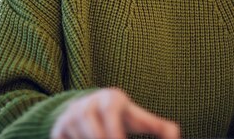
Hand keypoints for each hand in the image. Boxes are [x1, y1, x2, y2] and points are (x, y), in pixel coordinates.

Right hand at [51, 88, 179, 138]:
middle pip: (96, 134)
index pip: (111, 118)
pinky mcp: (58, 129)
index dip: (116, 135)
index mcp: (110, 99)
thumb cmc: (120, 117)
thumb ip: (161, 128)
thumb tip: (175, 135)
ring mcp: (70, 116)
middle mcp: (87, 104)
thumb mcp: (138, 119)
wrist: (85, 108)